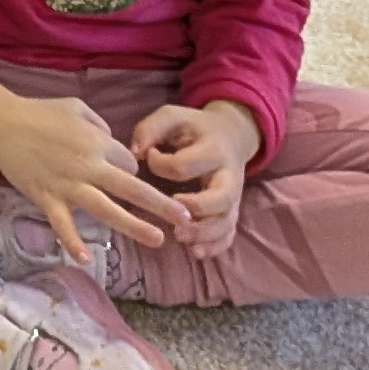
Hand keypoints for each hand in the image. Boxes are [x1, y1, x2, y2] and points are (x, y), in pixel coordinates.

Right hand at [0, 78, 188, 267]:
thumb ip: (99, 124)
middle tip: (187, 219)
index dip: (134, 169)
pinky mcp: (47, 198)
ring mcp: (68, 185)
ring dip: (134, 226)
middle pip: (131, 188)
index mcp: (97, 142)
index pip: (130, 162)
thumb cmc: (38, 112)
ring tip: (159, 239)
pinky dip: (72, 241)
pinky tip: (85, 258)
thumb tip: (113, 141)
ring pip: (107, 209)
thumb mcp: (75, 107)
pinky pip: (62, 224)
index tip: (128, 175)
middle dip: (161, 205)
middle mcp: (88, 166)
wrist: (0, 123)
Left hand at [129, 100, 259, 255]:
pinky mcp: (232, 210)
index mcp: (213, 150)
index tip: (149, 157)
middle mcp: (229, 176)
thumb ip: (151, 128)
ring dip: (205, 233)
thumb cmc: (194, 128)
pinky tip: (196, 252)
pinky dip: (215, 246)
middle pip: (220, 198)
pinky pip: (229, 233)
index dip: (161, 165)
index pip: (185, 165)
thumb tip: (134, 152)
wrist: (231, 135)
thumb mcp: (173, 116)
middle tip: (173, 214)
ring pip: (227, 221)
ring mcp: (234, 197)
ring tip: (181, 237)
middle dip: (197, 209)